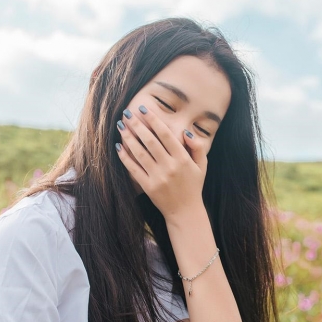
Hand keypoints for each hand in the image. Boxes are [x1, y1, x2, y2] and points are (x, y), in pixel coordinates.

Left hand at [115, 104, 206, 219]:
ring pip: (140, 153)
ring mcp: (158, 177)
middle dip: (137, 125)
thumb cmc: (193, 186)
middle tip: (127, 113)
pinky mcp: (148, 187)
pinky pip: (134, 169)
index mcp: (183, 159)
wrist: (185, 212)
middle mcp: (170, 166)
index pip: (166, 135)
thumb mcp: (202, 166)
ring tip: (120, 126)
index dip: (154, 121)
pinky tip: (119, 146)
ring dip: (129, 138)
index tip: (144, 110)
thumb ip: (198, 147)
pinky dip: (125, 157)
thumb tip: (187, 132)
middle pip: (150, 141)